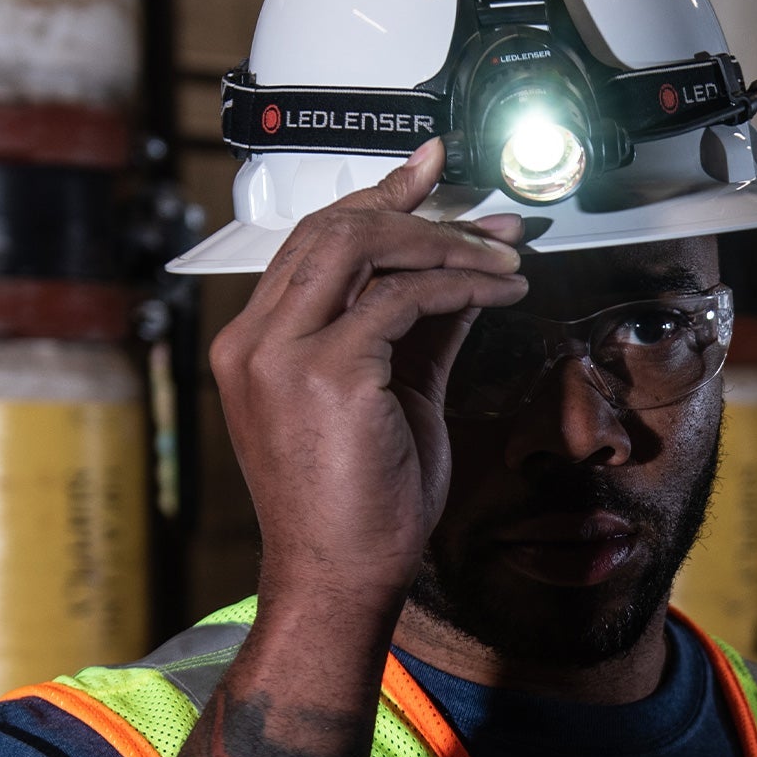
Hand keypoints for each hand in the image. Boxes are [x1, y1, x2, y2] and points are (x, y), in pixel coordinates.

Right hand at [209, 138, 526, 625]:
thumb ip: (418, 332)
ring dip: (445, 244)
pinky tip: (498, 293)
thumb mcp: (394, 400)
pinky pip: (404, 299)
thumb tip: (460, 275)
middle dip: (416, 210)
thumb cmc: (357, 512)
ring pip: (364, 248)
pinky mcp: (328, 372)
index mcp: (253, 346)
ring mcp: (282, 353)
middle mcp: (254, 341)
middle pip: (332, 231)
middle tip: (484, 216)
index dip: (374, 202)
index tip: (426, 174)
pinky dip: (459, 285)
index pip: (310, 246)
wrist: (339, 582)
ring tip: (502, 259)